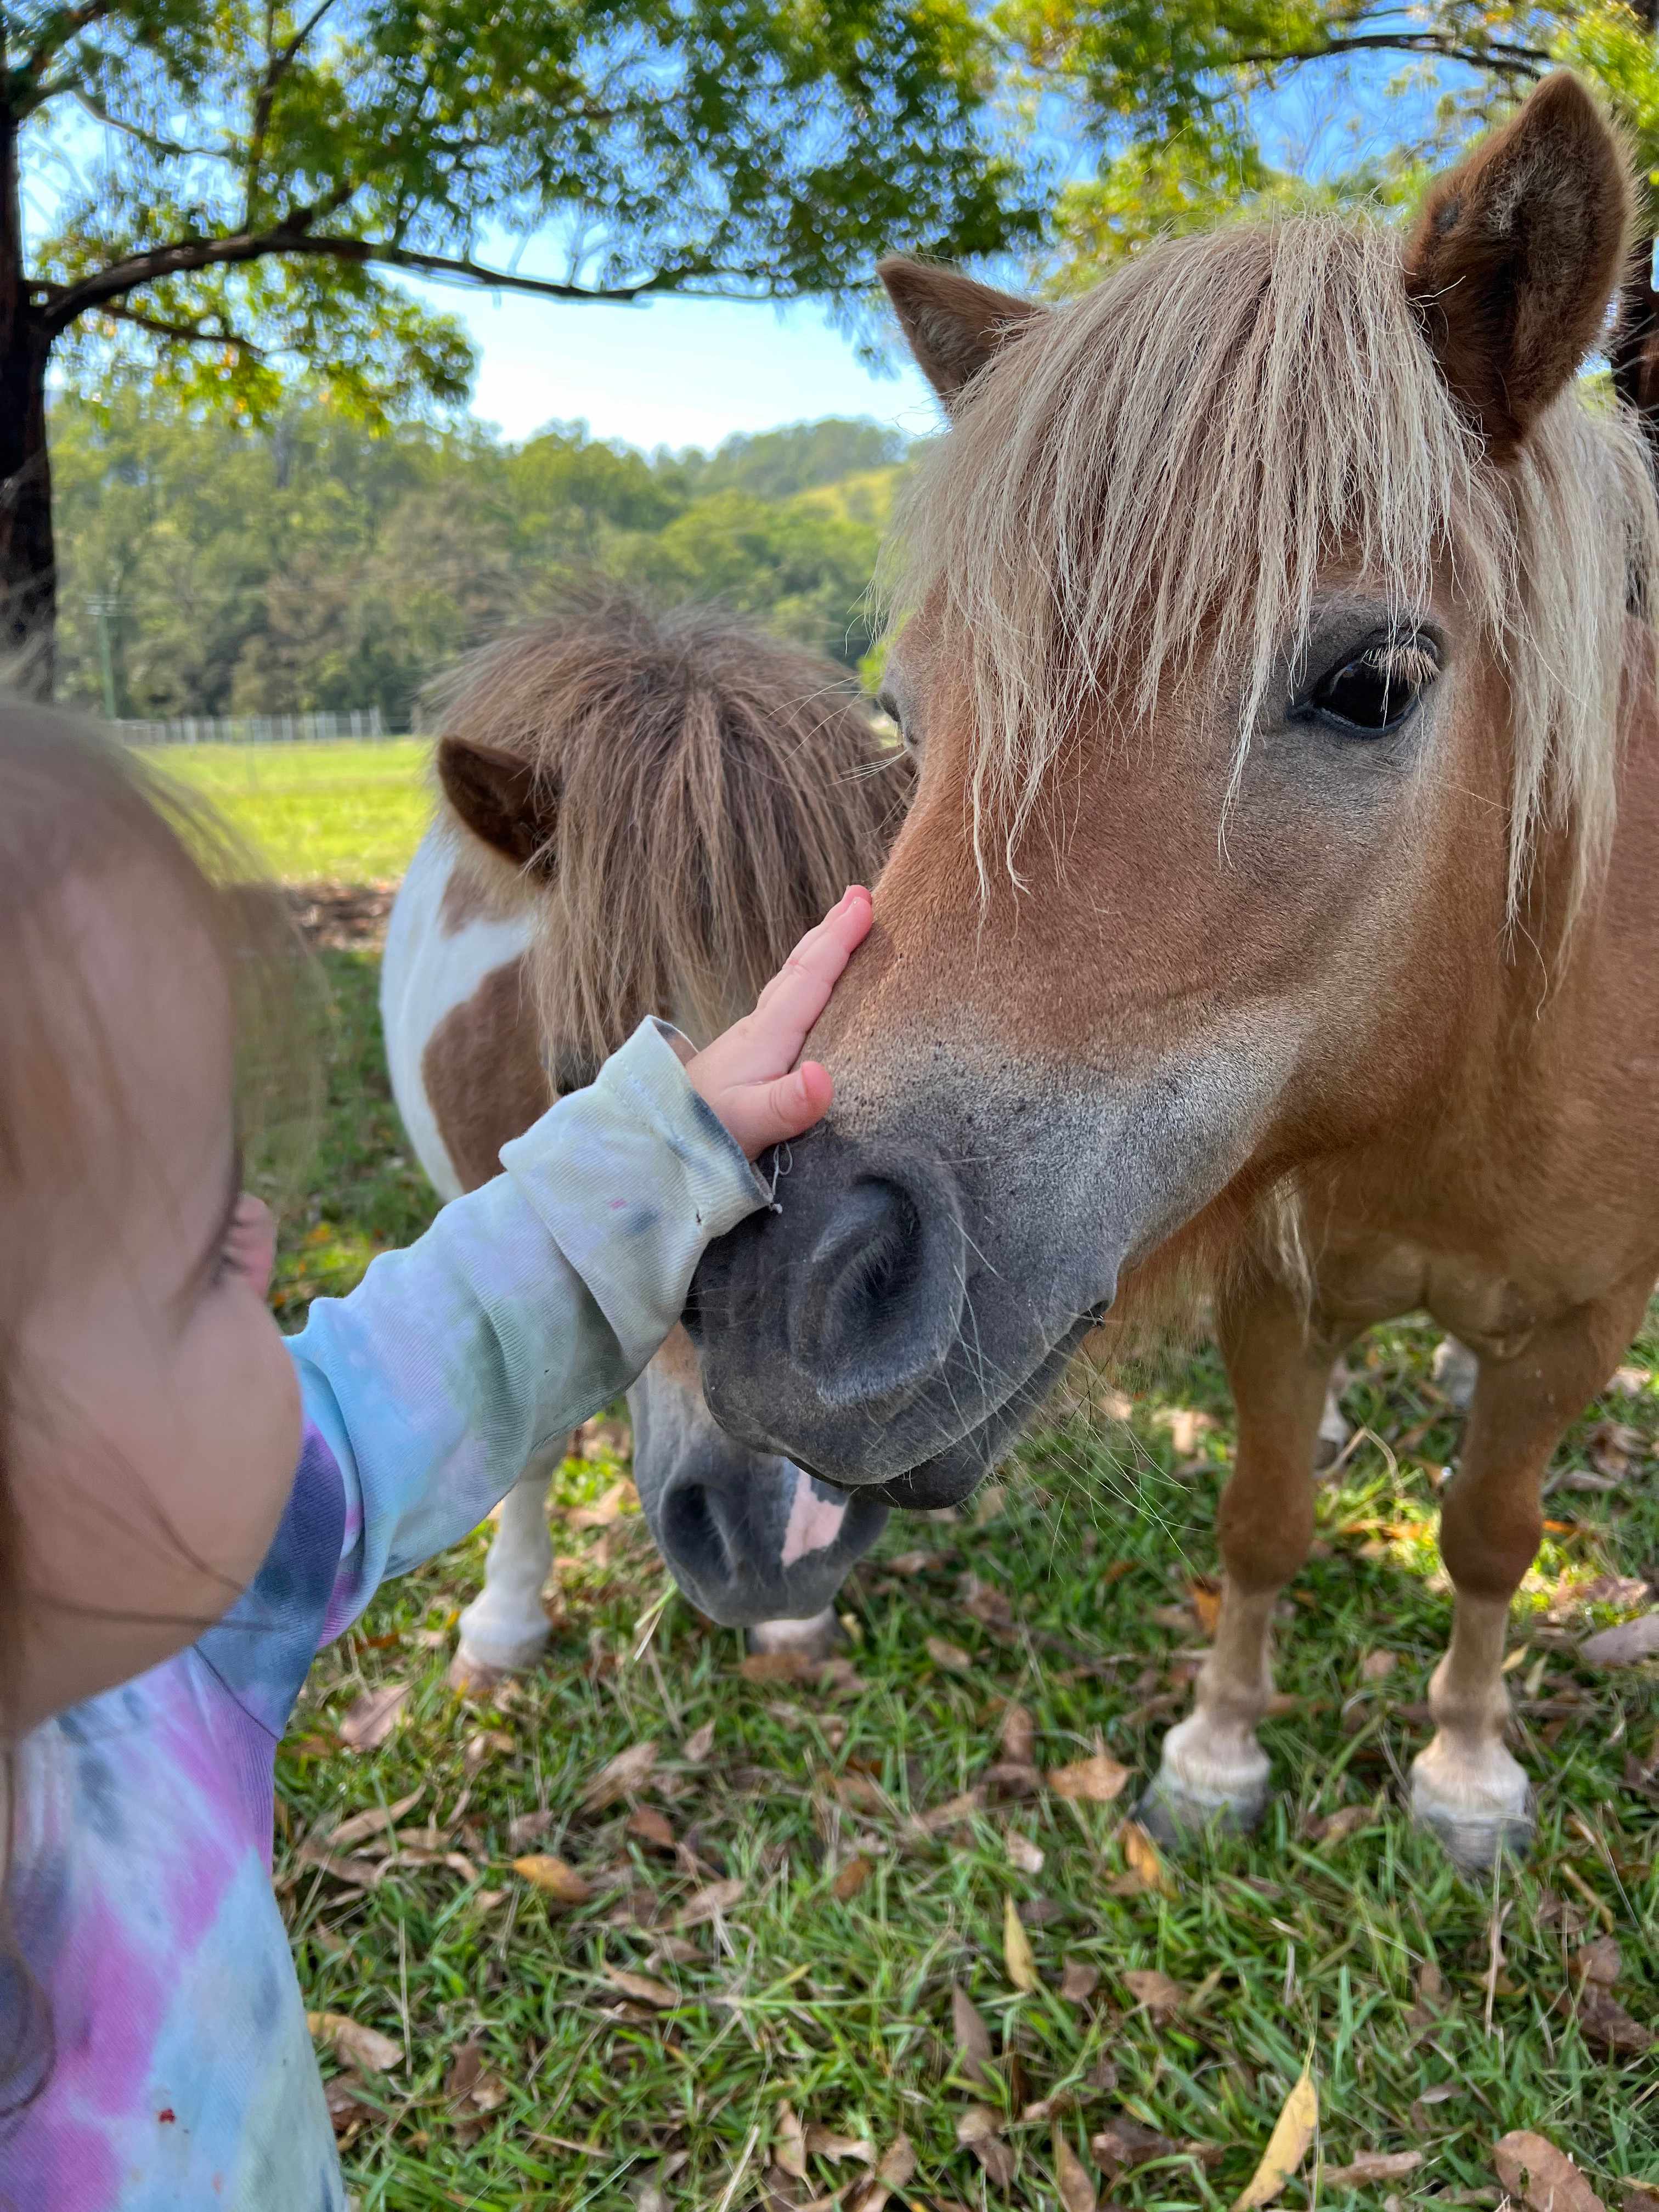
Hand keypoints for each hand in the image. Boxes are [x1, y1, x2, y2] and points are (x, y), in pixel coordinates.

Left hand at [685, 885, 872, 1158]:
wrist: (653, 1146)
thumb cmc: (703, 1135)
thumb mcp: (749, 1125)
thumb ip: (786, 1105)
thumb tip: (822, 1077)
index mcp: (766, 1037)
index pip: (809, 978)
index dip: (839, 940)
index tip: (865, 904)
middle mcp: (759, 1029)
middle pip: (799, 968)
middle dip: (831, 930)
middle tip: (859, 895)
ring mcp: (750, 1041)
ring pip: (791, 983)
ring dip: (819, 951)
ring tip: (842, 927)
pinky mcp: (747, 1058)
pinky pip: (787, 1005)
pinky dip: (807, 983)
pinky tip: (811, 992)